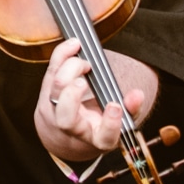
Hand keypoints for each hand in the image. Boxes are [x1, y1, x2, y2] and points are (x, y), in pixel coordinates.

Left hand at [35, 39, 155, 162]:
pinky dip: (61, 56)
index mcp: (97, 138)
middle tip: (88, 73)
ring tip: (85, 58)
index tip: (115, 105)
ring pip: (53, 92)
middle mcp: (73, 129)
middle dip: (73, 94)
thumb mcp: (120, 122)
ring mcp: (55, 114)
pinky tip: (74, 45)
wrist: (67, 132)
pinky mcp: (45, 96)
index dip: (111, 123)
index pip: (104, 138)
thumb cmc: (98, 125)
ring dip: (68, 69)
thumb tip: (137, 94)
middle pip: (66, 118)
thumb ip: (131, 109)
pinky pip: (49, 74)